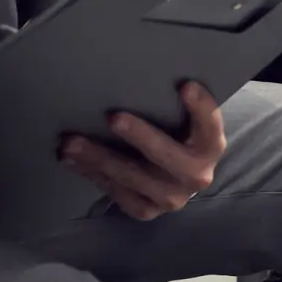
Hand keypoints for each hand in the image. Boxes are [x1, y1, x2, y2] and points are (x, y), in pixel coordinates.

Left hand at [60, 81, 224, 221]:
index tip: (186, 86)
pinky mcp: (147, 210)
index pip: (209, 125)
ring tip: (71, 143)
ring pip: (134, 177)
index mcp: (210, 146)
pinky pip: (117, 193)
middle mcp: (196, 175)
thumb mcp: (185, 122)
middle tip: (113, 117)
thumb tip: (144, 71)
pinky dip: (93, 175)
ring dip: (99, 158)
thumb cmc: (177, 137)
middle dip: (140, 136)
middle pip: (166, 155)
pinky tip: (72, 161)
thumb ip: (174, 106)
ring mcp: (171, 197)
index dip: (200, 107)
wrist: (178, 178)